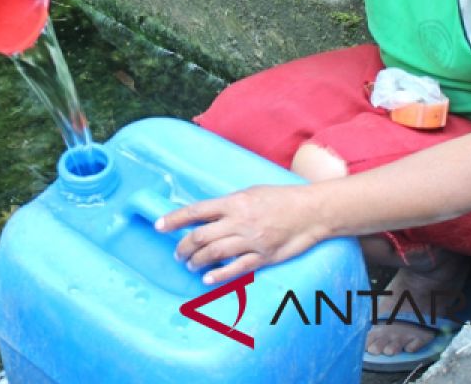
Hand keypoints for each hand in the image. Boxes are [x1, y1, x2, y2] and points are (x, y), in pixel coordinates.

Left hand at [155, 185, 325, 285]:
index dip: (174, 219)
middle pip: (200, 236)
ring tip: (190, 265)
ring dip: (196, 261)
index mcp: (234, 202)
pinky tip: (206, 279)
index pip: (196, 211)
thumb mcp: (251, 192)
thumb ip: (229, 204)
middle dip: (183, 247)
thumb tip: (207, 214)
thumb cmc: (281, 198)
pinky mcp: (263, 257)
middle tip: (177, 253)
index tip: (159, 225)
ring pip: (214, 254)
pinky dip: (218, 275)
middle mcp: (239, 221)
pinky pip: (236, 269)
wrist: (311, 211)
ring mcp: (251, 241)